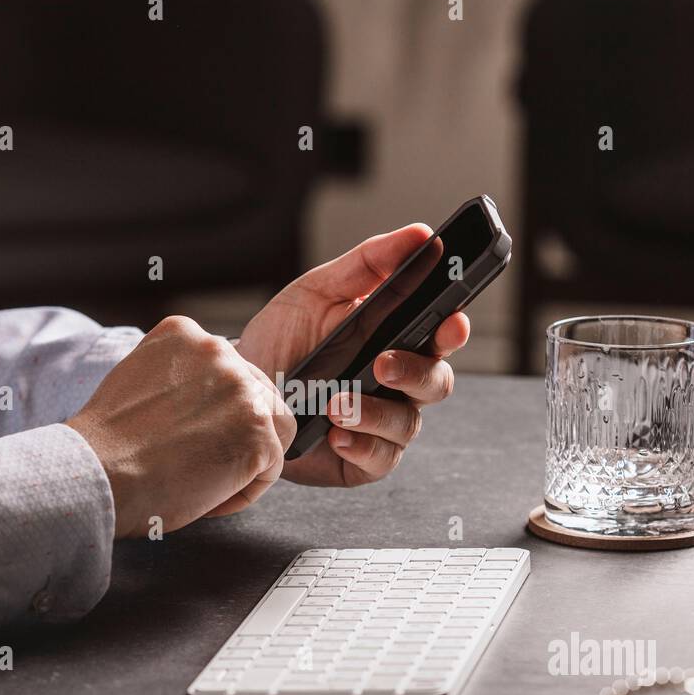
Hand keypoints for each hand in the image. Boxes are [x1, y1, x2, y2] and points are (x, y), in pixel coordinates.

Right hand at [66, 316, 295, 537]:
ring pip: (272, 429)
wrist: (98, 472)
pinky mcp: (258, 430)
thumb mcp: (138, 379)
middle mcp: (219, 350)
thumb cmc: (108, 444)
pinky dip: (245, 489)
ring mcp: (242, 389)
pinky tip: (208, 495)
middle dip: (237, 432)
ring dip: (246, 458)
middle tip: (202, 461)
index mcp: (185, 333)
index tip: (192, 434)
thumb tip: (206, 399)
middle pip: (257, 395)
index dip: (215, 411)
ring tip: (205, 478)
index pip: (228, 370)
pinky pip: (271, 467)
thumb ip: (178, 377)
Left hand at [237, 225, 470, 486]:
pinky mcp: (362, 460)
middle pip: (436, 382)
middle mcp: (398, 385)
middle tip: (383, 363)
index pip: (441, 334)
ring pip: (408, 423)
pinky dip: (360, 444)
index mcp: (397, 339)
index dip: (453, 329)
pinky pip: (380, 458)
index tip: (452, 321)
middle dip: (416, 372)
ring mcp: (382, 424)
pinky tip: (335, 432)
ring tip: (337, 402)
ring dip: (376, 412)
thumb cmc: (284, 338)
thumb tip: (417, 234)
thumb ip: (368, 263)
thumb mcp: (319, 291)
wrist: (240, 387)